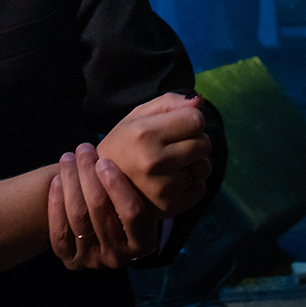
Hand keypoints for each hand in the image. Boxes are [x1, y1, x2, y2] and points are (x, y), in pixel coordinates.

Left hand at [49, 144, 156, 269]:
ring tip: (68, 158)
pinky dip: (56, 203)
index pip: (133, 214)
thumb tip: (128, 148)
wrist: (90, 227)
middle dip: (88, 174)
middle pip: (100, 210)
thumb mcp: (132, 199)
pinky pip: (59, 231)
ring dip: (71, 182)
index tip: (103, 160)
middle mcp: (120, 257)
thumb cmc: (115, 203)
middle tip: (82, 149)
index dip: (117, 185)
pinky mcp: (70, 260)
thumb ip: (131, 184)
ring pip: (78, 217)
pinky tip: (55, 181)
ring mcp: (93, 261)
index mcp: (144, 244)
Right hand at [97, 93, 210, 217]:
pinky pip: (201, 188)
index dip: (189, 120)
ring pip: (205, 167)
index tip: (175, 126)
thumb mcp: (136, 117)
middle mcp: (154, 160)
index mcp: (144, 133)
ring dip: (194, 163)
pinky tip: (171, 181)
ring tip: (171, 164)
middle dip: (193, 141)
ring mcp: (163, 186)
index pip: (196, 120)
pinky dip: (191, 184)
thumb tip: (200, 100)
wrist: (100, 184)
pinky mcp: (170, 206)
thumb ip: (168, 103)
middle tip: (172, 146)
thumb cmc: (123, 145)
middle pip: (204, 143)